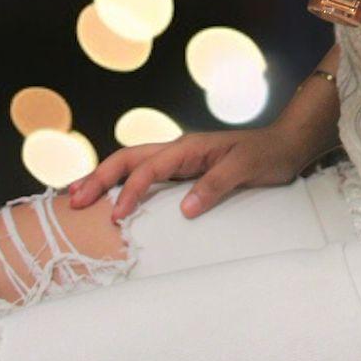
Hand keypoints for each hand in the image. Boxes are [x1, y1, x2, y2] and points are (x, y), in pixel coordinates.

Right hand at [67, 127, 309, 221]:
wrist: (286, 145)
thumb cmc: (267, 155)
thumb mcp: (246, 169)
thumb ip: (216, 185)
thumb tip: (185, 208)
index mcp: (190, 147)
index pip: (149, 168)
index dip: (130, 190)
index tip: (116, 215)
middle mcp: (180, 150)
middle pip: (129, 158)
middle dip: (99, 177)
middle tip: (74, 201)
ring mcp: (180, 160)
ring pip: (133, 163)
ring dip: (105, 177)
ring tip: (78, 195)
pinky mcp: (185, 171)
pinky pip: (147, 174)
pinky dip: (123, 183)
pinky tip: (112, 196)